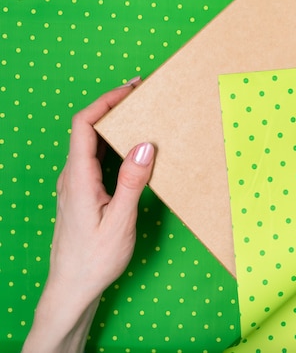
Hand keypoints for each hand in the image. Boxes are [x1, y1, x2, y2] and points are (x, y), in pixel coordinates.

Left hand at [23, 78, 154, 352]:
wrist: (72, 287)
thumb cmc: (95, 259)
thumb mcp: (120, 222)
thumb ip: (132, 183)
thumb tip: (144, 146)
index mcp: (78, 178)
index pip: (85, 125)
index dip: (106, 100)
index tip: (132, 88)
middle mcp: (72, 175)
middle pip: (87, 129)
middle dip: (114, 107)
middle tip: (144, 97)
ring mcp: (75, 184)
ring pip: (91, 143)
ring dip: (115, 126)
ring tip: (142, 117)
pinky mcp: (81, 193)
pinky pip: (95, 159)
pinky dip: (114, 145)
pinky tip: (132, 150)